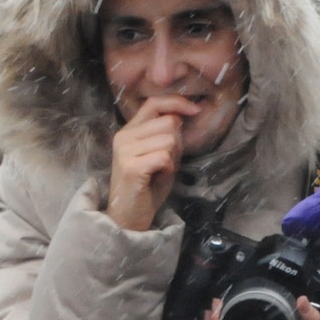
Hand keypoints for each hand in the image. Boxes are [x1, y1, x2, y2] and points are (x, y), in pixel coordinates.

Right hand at [105, 96, 199, 230]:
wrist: (130, 216)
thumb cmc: (147, 186)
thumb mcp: (160, 154)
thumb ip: (167, 135)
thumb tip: (181, 116)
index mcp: (129, 130)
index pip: (154, 103)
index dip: (177, 103)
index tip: (195, 111)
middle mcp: (123, 136)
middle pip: (168, 122)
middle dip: (177, 141)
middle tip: (167, 161)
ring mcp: (125, 151)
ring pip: (168, 139)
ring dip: (172, 157)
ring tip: (160, 170)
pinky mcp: (130, 166)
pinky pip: (164, 156)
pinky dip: (168, 168)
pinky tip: (158, 177)